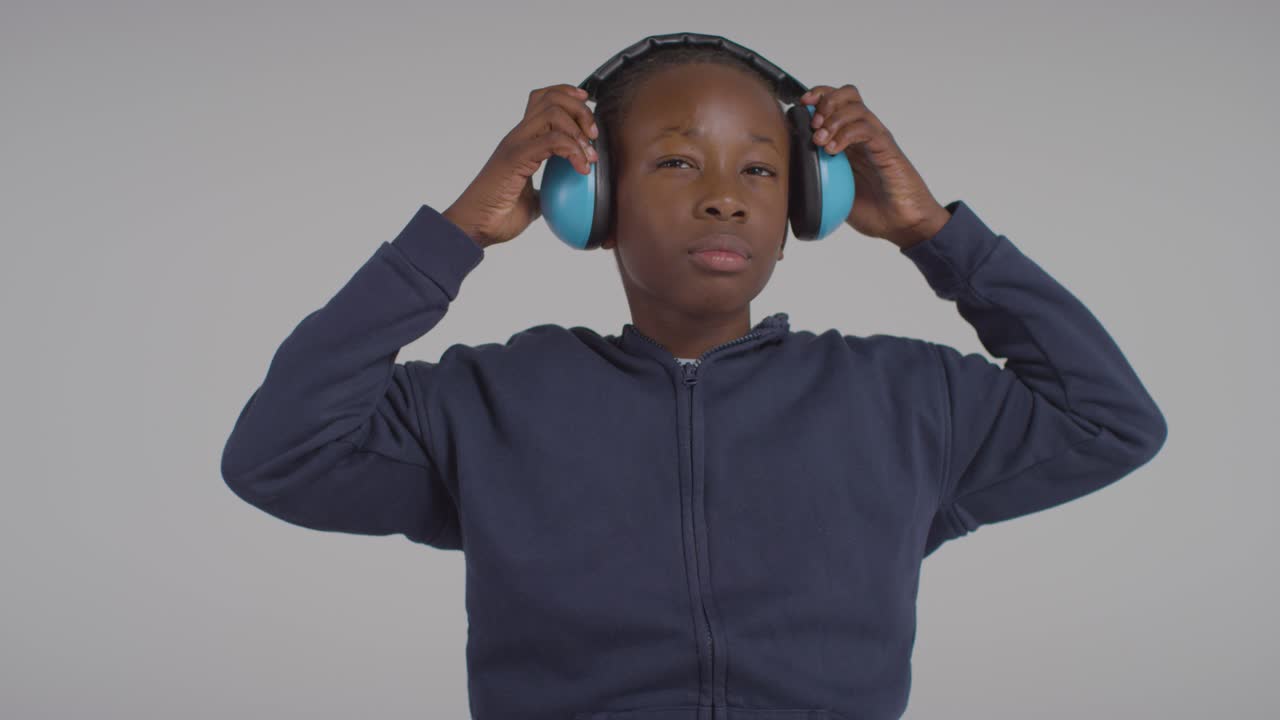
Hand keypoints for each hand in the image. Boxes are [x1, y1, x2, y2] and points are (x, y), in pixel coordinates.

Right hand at [443, 84, 598, 248]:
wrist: (475, 228)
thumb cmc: (496, 216)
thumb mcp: (531, 201)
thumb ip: (545, 191)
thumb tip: (560, 196)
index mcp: (522, 142)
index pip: (543, 99)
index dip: (568, 96)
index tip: (587, 110)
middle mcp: (518, 137)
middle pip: (551, 98)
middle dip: (581, 111)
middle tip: (593, 136)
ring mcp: (515, 145)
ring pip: (552, 111)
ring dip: (579, 129)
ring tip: (589, 155)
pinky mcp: (516, 158)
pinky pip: (552, 140)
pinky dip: (573, 151)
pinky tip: (581, 169)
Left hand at [800, 84, 951, 248]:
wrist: (903, 224)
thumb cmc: (875, 210)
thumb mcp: (834, 195)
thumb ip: (816, 181)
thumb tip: (788, 179)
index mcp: (850, 141)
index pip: (835, 103)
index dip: (817, 97)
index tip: (799, 107)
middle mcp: (864, 135)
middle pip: (847, 94)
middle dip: (824, 101)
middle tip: (813, 124)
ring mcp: (876, 139)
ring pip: (855, 107)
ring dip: (832, 119)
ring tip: (820, 140)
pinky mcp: (886, 149)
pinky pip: (866, 129)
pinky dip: (845, 134)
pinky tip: (833, 150)